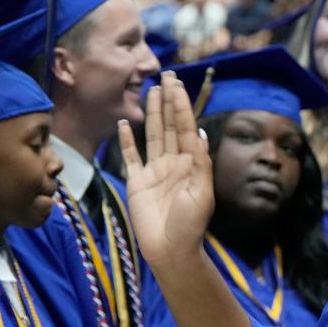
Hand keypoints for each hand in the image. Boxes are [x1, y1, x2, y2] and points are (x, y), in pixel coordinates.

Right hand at [119, 72, 213, 266]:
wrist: (171, 250)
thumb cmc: (190, 225)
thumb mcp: (202, 194)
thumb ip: (200, 164)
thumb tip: (200, 134)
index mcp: (191, 164)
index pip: (187, 128)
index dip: (182, 106)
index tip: (177, 85)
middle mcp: (174, 163)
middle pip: (170, 126)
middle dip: (169, 101)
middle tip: (166, 76)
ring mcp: (155, 172)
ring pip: (153, 135)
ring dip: (152, 113)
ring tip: (151, 91)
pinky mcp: (137, 183)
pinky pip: (131, 157)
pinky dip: (127, 141)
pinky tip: (125, 124)